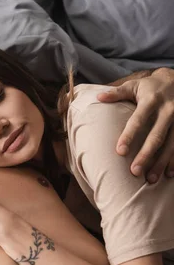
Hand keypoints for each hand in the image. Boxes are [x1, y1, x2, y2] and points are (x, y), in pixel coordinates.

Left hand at [97, 68, 173, 182]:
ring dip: (161, 163)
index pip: (138, 120)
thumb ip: (117, 93)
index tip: (120, 152)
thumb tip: (99, 97)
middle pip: (156, 136)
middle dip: (145, 155)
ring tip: (150, 179)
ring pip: (171, 144)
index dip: (129, 136)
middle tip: (134, 172)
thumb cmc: (151, 86)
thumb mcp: (135, 85)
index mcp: (151, 100)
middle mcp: (167, 110)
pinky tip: (169, 174)